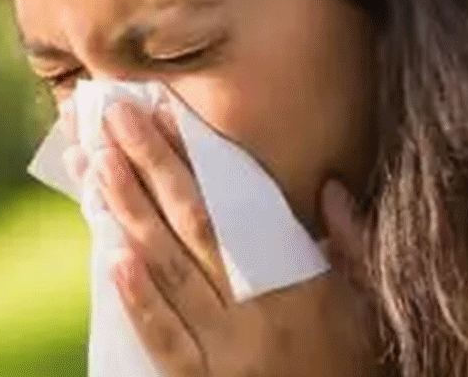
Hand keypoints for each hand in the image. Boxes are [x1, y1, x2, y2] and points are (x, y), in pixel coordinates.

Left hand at [62, 100, 384, 376]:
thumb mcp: (369, 308)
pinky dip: (140, 300)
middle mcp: (259, 313)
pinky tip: (112, 258)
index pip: (239, 208)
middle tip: (116, 118)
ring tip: (98, 164)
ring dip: (131, 213)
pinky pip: (166, 342)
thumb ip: (353, 246)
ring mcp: (227, 353)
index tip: (166, 115)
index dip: (199, 160)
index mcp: (300, 285)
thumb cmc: (353, 369)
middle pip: (196, 225)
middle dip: (152, 165)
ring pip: (171, 272)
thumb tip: (330, 188)